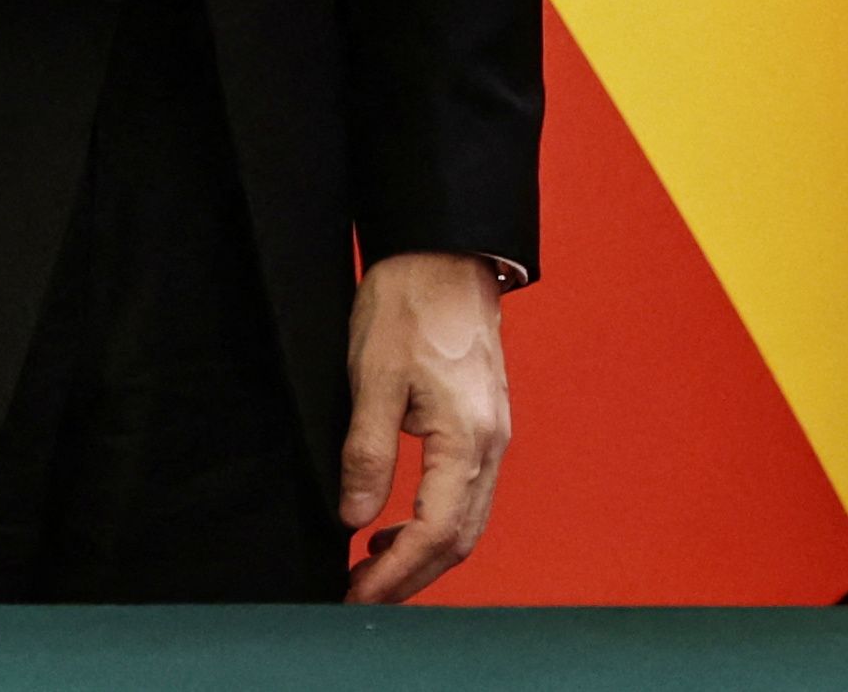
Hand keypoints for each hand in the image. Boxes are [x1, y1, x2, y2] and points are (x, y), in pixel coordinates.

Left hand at [339, 249, 509, 602]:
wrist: (445, 252)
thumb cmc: (410, 303)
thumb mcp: (373, 377)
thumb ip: (368, 452)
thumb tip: (355, 516)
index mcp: (466, 437)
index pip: (435, 533)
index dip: (395, 574)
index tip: (355, 595)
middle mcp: (490, 444)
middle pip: (458, 540)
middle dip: (410, 578)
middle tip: (358, 595)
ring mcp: (492, 434)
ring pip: (466, 521)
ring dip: (422, 554)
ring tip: (369, 567)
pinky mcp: (483, 424)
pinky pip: (466, 495)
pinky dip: (433, 523)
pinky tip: (393, 523)